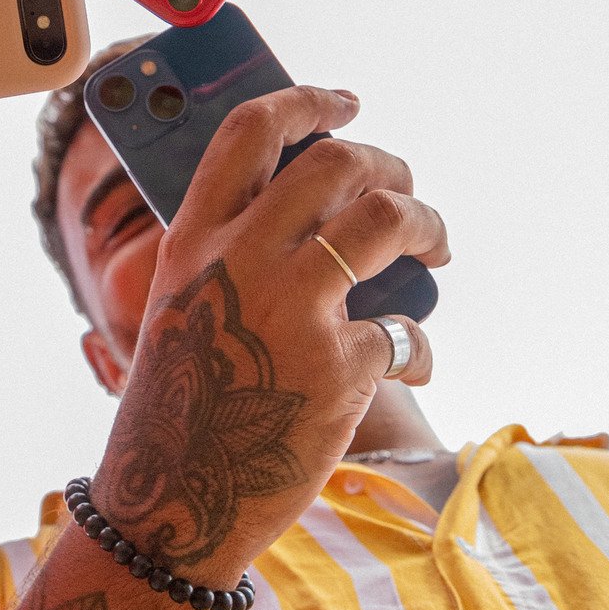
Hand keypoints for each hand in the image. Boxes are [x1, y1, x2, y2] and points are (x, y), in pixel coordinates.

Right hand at [93, 86, 446, 580]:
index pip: (252, 132)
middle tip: (405, 192)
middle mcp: (241, 260)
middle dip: (390, 166)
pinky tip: (412, 363)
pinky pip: (408, 332)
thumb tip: (313, 217)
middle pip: (339, 163)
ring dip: (427, 223)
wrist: (172, 507)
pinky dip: (420, 346)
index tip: (347, 102)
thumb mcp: (180, 312)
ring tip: (435, 248)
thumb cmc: (179, 411)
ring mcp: (291, 309)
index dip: (309, 102)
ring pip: (389, 218)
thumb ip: (230, 257)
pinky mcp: (340, 367)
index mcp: (194, 241)